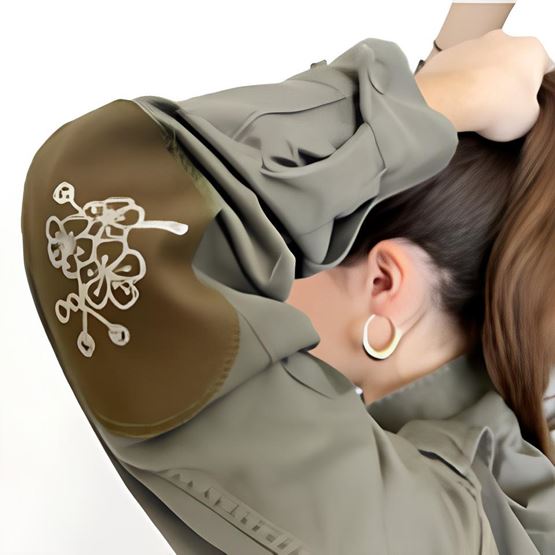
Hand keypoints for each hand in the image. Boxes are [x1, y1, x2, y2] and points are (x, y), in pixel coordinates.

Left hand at [415, 29, 553, 140]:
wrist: (453, 100)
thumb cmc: (493, 105)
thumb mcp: (528, 118)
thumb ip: (529, 109)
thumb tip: (519, 111)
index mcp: (531, 50)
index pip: (540, 70)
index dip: (531, 92)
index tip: (521, 106)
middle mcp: (502, 40)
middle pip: (508, 65)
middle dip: (503, 84)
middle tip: (496, 109)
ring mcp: (472, 45)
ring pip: (480, 66)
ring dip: (478, 84)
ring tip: (473, 108)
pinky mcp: (448, 55)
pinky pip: (455, 72)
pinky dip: (456, 85)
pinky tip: (455, 102)